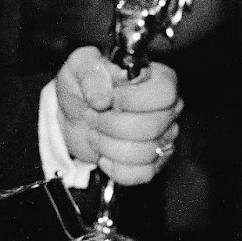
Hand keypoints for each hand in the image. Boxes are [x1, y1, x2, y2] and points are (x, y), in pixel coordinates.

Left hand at [55, 48, 181, 184]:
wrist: (74, 114)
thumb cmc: (83, 85)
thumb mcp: (80, 66)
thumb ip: (90, 74)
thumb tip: (102, 99)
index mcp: (157, 78)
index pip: (164, 92)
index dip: (133, 100)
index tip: (108, 99)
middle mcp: (167, 108)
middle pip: (153, 126)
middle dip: (112, 125)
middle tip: (91, 116)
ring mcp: (163, 137)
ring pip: (146, 153)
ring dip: (109, 146)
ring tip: (94, 133)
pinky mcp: (154, 162)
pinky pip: (143, 174)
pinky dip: (116, 168)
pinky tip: (103, 155)